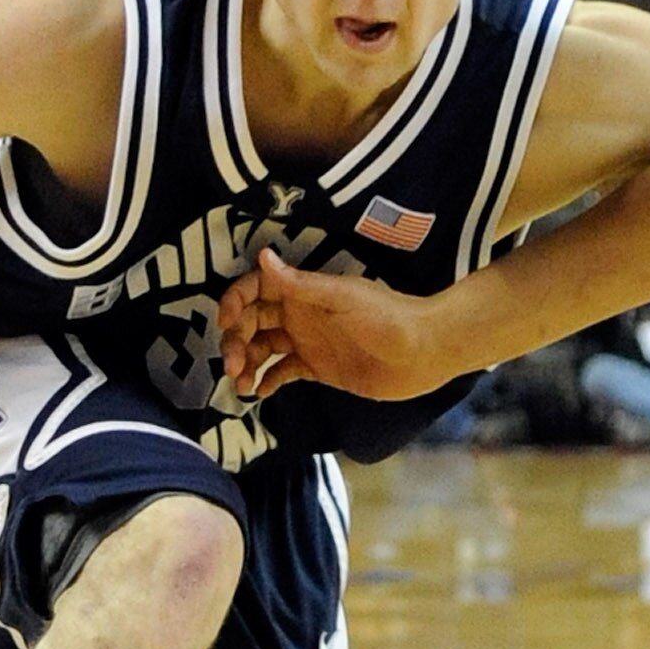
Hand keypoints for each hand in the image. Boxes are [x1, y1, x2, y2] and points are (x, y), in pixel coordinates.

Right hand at [217, 248, 447, 401]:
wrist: (425, 352)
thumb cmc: (390, 317)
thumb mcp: (343, 297)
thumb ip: (300, 284)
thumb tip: (263, 256)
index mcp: (304, 292)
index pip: (256, 289)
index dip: (235, 302)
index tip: (224, 322)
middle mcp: (301, 315)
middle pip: (252, 322)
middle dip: (234, 340)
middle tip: (232, 365)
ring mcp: (308, 342)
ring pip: (263, 349)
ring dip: (246, 363)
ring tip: (241, 384)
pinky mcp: (318, 368)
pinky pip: (283, 372)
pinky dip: (267, 381)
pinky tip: (260, 392)